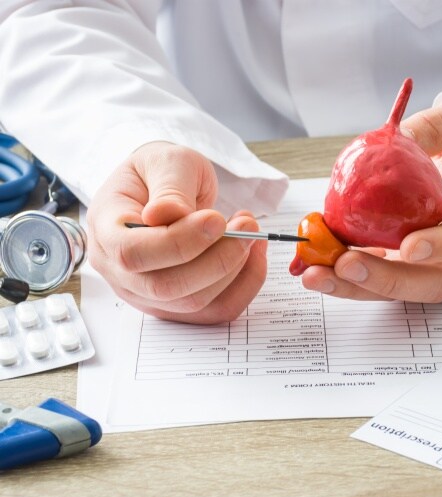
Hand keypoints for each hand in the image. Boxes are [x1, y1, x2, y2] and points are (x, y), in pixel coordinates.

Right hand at [86, 141, 266, 323]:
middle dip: (217, 260)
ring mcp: (146, 293)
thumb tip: (167, 214)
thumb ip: (169, 186)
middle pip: (165, 288)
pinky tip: (253, 253)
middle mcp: (118, 270)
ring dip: (235, 270)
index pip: (133, 253)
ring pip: (194, 303)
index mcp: (106, 229)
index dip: (179, 242)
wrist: (163, 186)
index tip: (217, 219)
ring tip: (250, 230)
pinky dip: (244, 285)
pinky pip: (215, 310)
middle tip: (247, 226)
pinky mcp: (176, 304)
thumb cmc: (160, 171)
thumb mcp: (165, 160)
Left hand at [302, 97, 441, 302]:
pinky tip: (312, 259)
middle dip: (382, 280)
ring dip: (350, 285)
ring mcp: (419, 263)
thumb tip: (400, 137)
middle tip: (346, 265)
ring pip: (389, 287)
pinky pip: (366, 273)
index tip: (411, 248)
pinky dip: (338, 270)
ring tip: (314, 274)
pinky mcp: (391, 262)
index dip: (439, 248)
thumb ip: (434, 127)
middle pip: (423, 282)